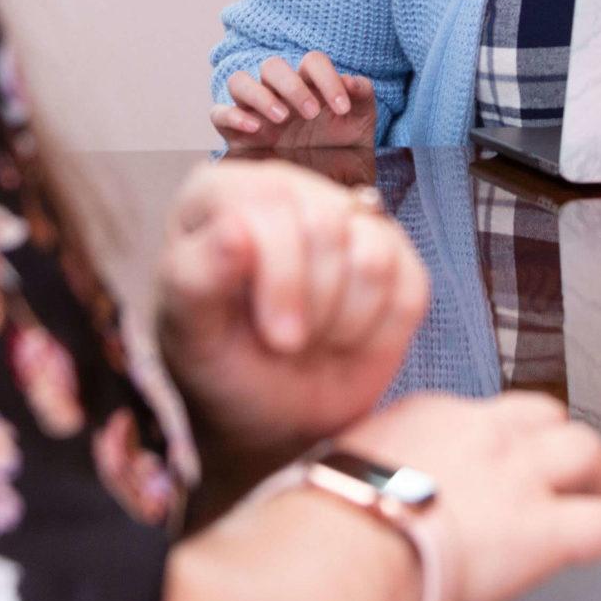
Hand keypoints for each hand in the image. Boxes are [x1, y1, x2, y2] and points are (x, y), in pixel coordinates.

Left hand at [157, 160, 429, 469]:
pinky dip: (381, 332)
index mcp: (220, 192)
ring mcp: (343, 217)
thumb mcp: (189, 333)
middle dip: (314, 303)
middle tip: (289, 345)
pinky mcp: (393, 253)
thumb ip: (196, 278)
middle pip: (327, 225)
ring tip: (312, 340)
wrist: (266, 410)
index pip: (269, 204)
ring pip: (373, 255)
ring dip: (345, 321)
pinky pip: (410, 286)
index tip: (276, 338)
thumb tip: (232, 230)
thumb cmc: (219, 365)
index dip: (282, 277)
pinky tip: (345, 342)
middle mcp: (284, 189)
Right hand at [212, 52, 377, 148]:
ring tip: (281, 118)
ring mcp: (254, 112)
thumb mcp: (361, 127)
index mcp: (309, 86)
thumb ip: (363, 99)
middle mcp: (279, 94)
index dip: (327, 78)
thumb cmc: (343, 154)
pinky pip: (218, 113)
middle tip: (312, 113)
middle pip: (272, 66)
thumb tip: (352, 81)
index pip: (312, 62)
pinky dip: (231, 115)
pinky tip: (254, 128)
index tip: (343, 109)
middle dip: (292, 86)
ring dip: (259, 94)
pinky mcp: (235, 135)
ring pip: (239, 81)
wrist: (326, 192)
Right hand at [322, 392, 600, 600]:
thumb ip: (360, 475)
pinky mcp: (545, 531)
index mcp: (429, 416)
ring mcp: (518, 478)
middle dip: (558, 442)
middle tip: (566, 472)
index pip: (479, 417)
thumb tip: (347, 500)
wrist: (336, 551)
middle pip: (541, 416)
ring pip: (582, 449)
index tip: (490, 469)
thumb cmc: (316, 526)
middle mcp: (482, 433)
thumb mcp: (331, 473)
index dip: (495, 445)